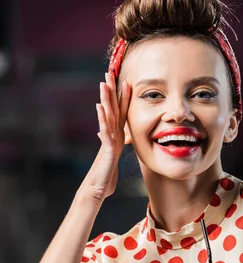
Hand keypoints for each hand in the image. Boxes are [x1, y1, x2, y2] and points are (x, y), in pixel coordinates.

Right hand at [81, 72, 130, 202]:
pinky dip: (103, 118)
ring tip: (104, 83)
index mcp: (115, 136)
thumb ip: (113, 146)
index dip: (124, 98)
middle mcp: (110, 135)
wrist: (96, 190)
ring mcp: (107, 140)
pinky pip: (105, 130)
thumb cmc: (105, 177)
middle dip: (111, 91)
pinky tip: (101, 107)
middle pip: (111, 109)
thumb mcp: (113, 158)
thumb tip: (112, 138)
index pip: (120, 113)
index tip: (126, 81)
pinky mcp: (106, 148)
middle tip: (110, 72)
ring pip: (107, 116)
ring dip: (105, 99)